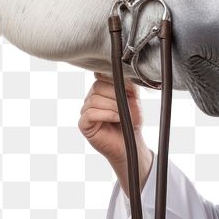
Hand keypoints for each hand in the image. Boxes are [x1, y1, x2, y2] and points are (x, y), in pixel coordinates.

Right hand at [79, 72, 152, 195]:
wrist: (130, 142)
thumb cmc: (130, 122)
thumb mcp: (134, 100)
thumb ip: (129, 86)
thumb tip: (123, 75)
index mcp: (101, 90)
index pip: (101, 75)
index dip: (114, 79)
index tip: (127, 88)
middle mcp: (91, 98)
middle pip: (97, 86)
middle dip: (115, 94)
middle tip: (126, 104)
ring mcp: (85, 111)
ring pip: (94, 99)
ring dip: (112, 106)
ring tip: (122, 114)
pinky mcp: (84, 124)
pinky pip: (90, 113)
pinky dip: (106, 114)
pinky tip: (116, 118)